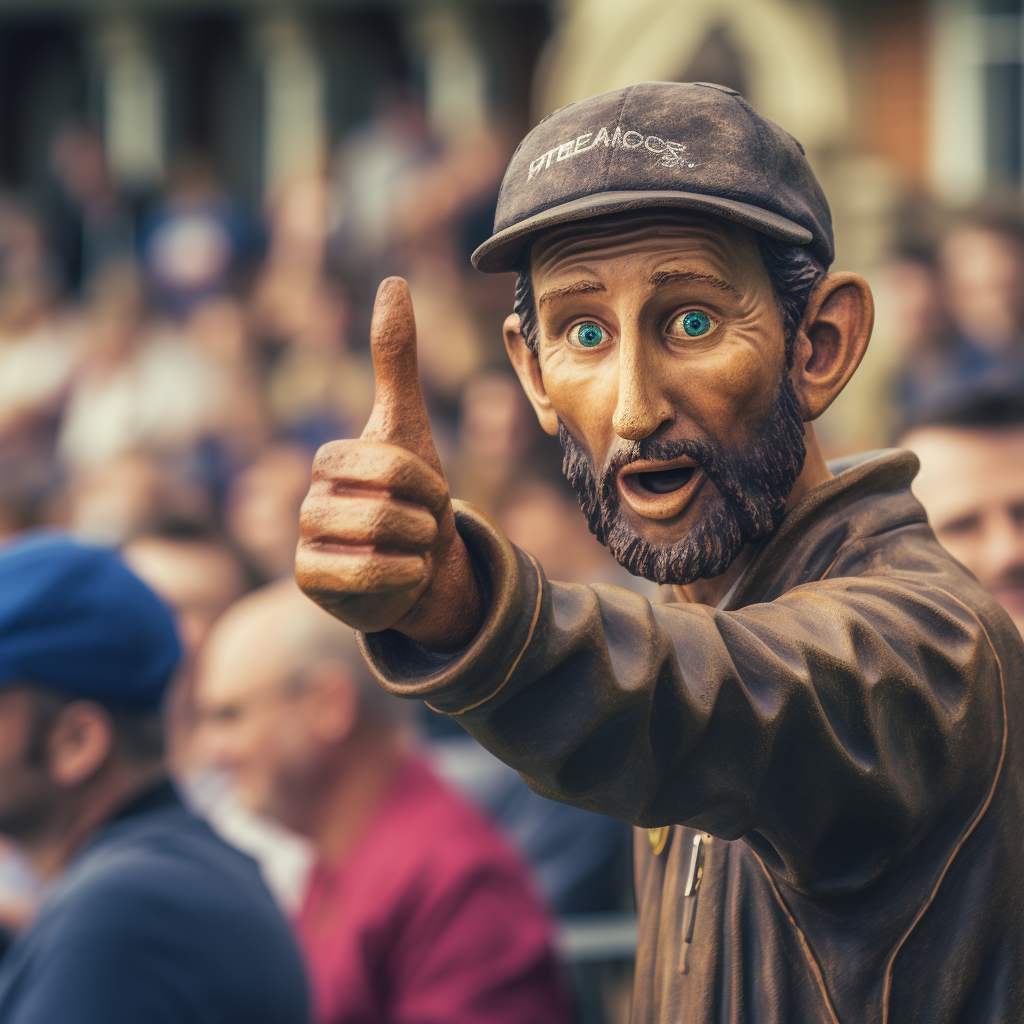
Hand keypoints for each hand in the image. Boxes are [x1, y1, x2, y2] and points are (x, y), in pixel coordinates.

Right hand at [295, 277, 481, 648]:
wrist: (419, 564)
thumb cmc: (413, 495)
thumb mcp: (408, 426)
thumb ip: (396, 358)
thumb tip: (392, 281)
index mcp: (331, 461)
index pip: (389, 466)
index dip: (424, 483)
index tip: (425, 493)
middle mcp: (308, 500)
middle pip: (384, 506)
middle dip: (423, 518)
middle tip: (419, 525)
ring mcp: (304, 543)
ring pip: (378, 542)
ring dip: (416, 548)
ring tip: (410, 549)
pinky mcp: (310, 582)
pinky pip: (366, 576)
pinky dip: (403, 575)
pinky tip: (403, 574)